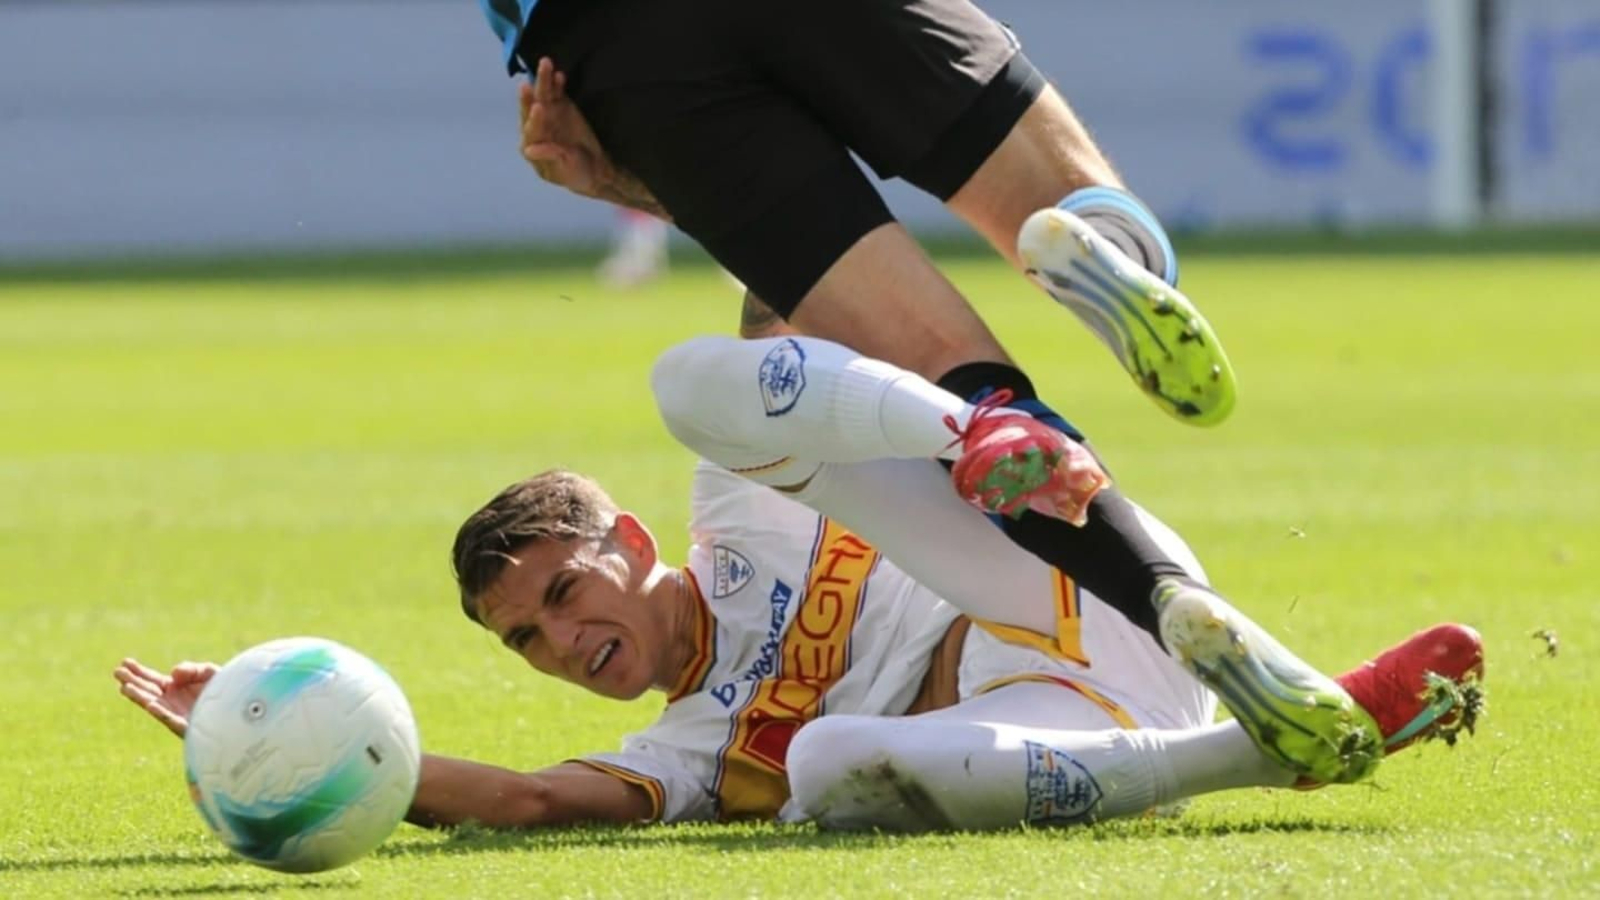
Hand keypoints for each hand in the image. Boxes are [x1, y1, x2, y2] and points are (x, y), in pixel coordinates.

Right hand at [114, 658, 217, 737]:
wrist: (241, 708)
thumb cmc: (226, 690)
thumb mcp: (209, 672)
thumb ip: (191, 670)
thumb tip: (172, 675)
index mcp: (175, 689)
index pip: (152, 680)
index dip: (139, 671)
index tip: (124, 662)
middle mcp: (172, 702)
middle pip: (147, 691)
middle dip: (133, 682)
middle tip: (117, 672)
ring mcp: (177, 714)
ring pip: (154, 706)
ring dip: (139, 697)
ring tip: (125, 687)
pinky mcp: (186, 727)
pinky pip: (171, 720)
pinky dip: (161, 713)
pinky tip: (150, 705)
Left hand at [519, 58, 669, 218]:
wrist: (595, 167)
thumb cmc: (575, 173)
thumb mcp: (564, 168)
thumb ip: (549, 155)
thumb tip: (528, 150)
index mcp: (532, 144)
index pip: (530, 130)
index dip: (534, 119)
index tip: (539, 108)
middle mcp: (537, 126)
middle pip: (532, 108)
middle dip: (531, 95)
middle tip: (531, 82)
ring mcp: (548, 114)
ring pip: (543, 96)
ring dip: (543, 81)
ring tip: (545, 64)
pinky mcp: (561, 106)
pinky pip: (557, 93)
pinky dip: (557, 84)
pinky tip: (558, 74)